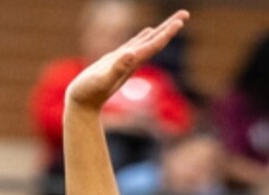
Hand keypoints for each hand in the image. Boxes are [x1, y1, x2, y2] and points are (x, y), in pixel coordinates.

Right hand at [65, 10, 187, 114]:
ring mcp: (126, 61)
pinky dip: (144, 37)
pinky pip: (135, 45)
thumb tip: (130, 54)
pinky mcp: (117, 60)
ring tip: (174, 21)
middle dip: (170, 27)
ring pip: (147, 42)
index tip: (181, 20)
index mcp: (132, 63)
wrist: (82, 106)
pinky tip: (148, 32)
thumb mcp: (102, 80)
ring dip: (161, 31)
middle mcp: (132, 61)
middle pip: (156, 41)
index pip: (154, 45)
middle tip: (185, 13)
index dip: (168, 32)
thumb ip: (116, 68)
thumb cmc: (89, 94)